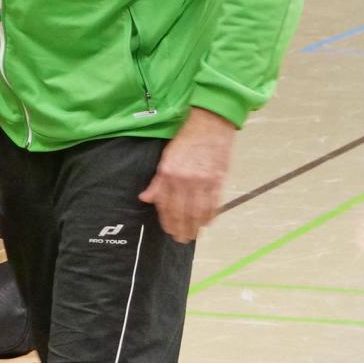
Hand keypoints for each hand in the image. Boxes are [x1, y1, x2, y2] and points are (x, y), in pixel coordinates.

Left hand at [139, 108, 234, 242]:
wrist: (210, 124)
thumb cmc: (185, 139)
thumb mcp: (165, 157)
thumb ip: (157, 181)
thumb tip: (145, 198)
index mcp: (168, 173)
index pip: (165, 204)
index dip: (167, 220)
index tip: (168, 230)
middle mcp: (185, 180)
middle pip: (182, 212)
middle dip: (180, 228)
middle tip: (180, 239)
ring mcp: (203, 181)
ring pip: (198, 212)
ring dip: (195, 227)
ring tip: (192, 235)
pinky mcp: (218, 180)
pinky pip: (213, 204)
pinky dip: (210, 216)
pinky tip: (206, 223)